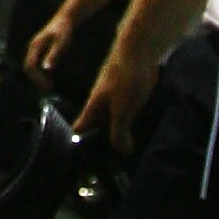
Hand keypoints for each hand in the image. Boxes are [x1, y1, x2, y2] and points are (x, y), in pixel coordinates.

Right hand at [23, 9, 73, 83]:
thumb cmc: (63, 31)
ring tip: (49, 85)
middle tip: (48, 88)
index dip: (37, 78)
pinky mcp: (39, 49)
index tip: (47, 85)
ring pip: (31, 66)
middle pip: (28, 68)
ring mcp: (34, 48)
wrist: (65, 19)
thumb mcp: (61, 44)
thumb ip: (53, 56)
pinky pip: (35, 64)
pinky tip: (49, 76)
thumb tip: (46, 69)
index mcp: (35, 46)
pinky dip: (39, 72)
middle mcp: (32, 48)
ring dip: (38, 77)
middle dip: (36, 80)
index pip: (30, 66)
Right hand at [72, 35, 160, 156]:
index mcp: (93, 107)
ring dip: (116, 138)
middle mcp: (101, 106)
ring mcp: (115, 102)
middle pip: (95, 130)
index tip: (82, 165)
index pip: (79, 130)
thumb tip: (121, 152)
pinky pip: (125, 118)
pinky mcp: (129, 99)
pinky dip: (128, 129)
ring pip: (111, 124)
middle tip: (108, 168)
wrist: (140, 51)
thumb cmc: (126, 77)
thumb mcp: (122, 109)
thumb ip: (119, 132)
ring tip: (122, 158)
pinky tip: (135, 138)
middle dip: (99, 146)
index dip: (78, 146)